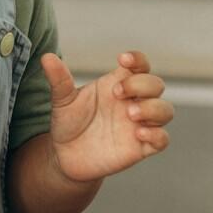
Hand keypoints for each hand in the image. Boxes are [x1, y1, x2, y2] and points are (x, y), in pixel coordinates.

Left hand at [40, 51, 172, 182]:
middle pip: (156, 84)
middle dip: (142, 85)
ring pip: (165, 110)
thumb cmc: (68, 122)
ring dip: (153, 109)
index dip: (138, 59)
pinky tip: (138, 133)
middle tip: (118, 93)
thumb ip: (59, 80)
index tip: (123, 60)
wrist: (66, 156)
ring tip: (130, 114)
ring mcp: (139, 124)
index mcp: (117, 84)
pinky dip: (156, 135)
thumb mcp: (62, 100)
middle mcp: (133, 102)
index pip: (139, 65)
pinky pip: (162, 139)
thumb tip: (47, 57)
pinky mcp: (141, 147)